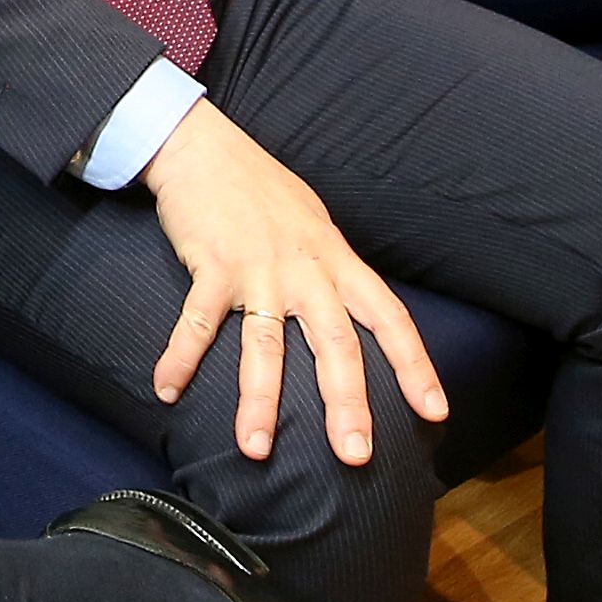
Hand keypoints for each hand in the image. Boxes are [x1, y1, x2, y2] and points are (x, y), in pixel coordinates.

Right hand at [137, 104, 446, 457]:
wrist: (206, 146)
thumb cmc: (262, 190)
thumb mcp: (316, 226)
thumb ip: (334, 272)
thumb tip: (354, 317)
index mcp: (337, 262)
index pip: (390, 318)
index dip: (415, 366)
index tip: (435, 412)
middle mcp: (306, 270)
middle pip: (335, 344)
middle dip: (346, 403)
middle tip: (354, 456)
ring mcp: (258, 270)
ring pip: (265, 346)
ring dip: (258, 401)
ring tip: (255, 449)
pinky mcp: (211, 265)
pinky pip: (197, 322)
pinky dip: (179, 358)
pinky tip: (166, 390)